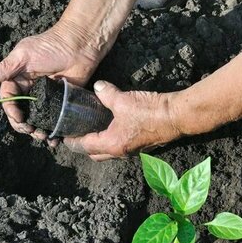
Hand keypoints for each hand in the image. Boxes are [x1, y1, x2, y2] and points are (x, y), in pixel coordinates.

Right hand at [0, 21, 102, 141]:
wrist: (80, 45)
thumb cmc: (51, 46)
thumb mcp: (24, 55)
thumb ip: (5, 68)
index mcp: (19, 79)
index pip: (10, 100)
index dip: (12, 112)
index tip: (19, 119)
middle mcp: (31, 91)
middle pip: (23, 113)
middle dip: (24, 125)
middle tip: (32, 131)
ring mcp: (47, 98)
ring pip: (38, 119)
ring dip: (38, 131)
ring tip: (43, 136)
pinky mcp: (62, 102)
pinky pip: (56, 119)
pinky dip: (55, 131)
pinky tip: (56, 139)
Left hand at [64, 81, 181, 160]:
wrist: (177, 116)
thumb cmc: (150, 111)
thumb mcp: (123, 99)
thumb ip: (106, 93)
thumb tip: (97, 87)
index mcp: (112, 144)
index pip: (84, 147)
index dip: (72, 141)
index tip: (64, 135)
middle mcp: (120, 152)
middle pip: (95, 154)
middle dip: (84, 146)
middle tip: (78, 132)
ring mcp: (132, 151)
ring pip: (109, 152)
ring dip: (100, 144)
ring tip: (93, 128)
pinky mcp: (142, 145)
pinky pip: (121, 146)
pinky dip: (113, 140)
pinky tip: (114, 126)